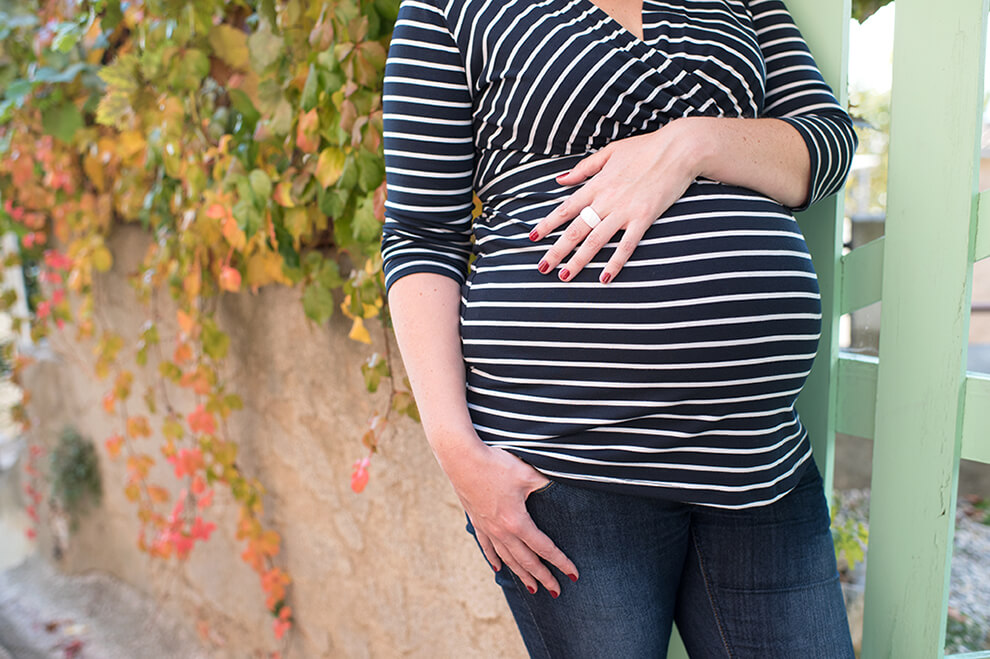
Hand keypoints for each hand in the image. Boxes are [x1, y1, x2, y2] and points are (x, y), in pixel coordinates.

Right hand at [438, 440, 578, 596]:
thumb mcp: (527, 473)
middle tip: (557, 591)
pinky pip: (487, 547)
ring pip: (507, 558)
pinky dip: (495, 559)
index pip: (544, 548)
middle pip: (527, 560)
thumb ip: (546, 484)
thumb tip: (562, 487)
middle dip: (543, 577)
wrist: (461, 459)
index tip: (573, 575)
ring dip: (521, 574)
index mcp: (517, 522)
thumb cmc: (495, 464)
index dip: (561, 562)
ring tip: (533, 589)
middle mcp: (502, 531)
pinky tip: (499, 568)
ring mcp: (487, 528)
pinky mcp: (477, 521)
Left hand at [530, 119, 702, 283]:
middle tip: (542, 267)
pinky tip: (604, 279)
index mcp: (596, 184)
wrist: (679, 149)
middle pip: (575, 229)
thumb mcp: (610, 152)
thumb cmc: (645, 148)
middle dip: (556, 250)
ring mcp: (625, 211)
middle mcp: (606, 200)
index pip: (565, 208)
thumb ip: (583, 168)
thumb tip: (559, 179)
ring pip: (595, 241)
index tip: (532, 237)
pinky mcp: (644, 218)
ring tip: (564, 276)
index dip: (548, 224)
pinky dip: (615, 263)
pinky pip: (626, 245)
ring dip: (578, 261)